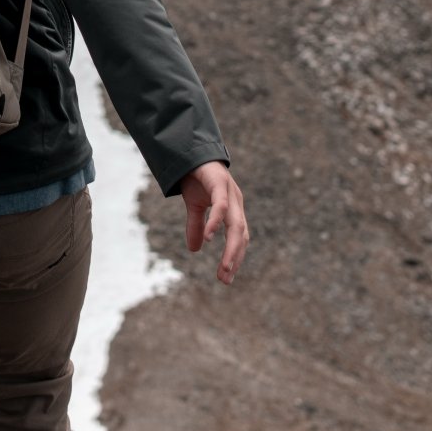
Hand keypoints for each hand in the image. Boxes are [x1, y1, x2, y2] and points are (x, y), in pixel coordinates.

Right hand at [179, 160, 248, 284]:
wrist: (190, 151)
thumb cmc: (196, 177)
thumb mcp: (195, 206)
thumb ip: (197, 226)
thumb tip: (196, 249)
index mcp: (233, 209)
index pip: (239, 237)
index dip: (235, 256)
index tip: (227, 277)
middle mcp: (236, 202)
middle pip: (241, 235)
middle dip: (235, 258)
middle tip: (225, 279)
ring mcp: (230, 192)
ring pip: (235, 225)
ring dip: (231, 248)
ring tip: (224, 268)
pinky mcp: (219, 182)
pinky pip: (221, 206)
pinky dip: (216, 222)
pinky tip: (210, 238)